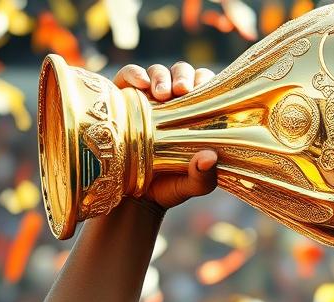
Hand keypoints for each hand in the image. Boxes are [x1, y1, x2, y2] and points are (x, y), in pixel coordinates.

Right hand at [113, 63, 217, 209]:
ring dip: (161, 76)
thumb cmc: (169, 187)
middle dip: (184, 76)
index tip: (204, 90)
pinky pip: (128, 75)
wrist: (135, 197)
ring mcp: (148, 98)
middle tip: (183, 91)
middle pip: (182, 73)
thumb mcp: (191, 186)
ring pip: (158, 71)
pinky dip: (134, 74)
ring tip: (161, 94)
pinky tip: (140, 85)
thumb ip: (204, 177)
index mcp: (196, 116)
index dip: (207, 82)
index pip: (206, 86)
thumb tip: (209, 157)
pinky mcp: (124, 97)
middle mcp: (173, 102)